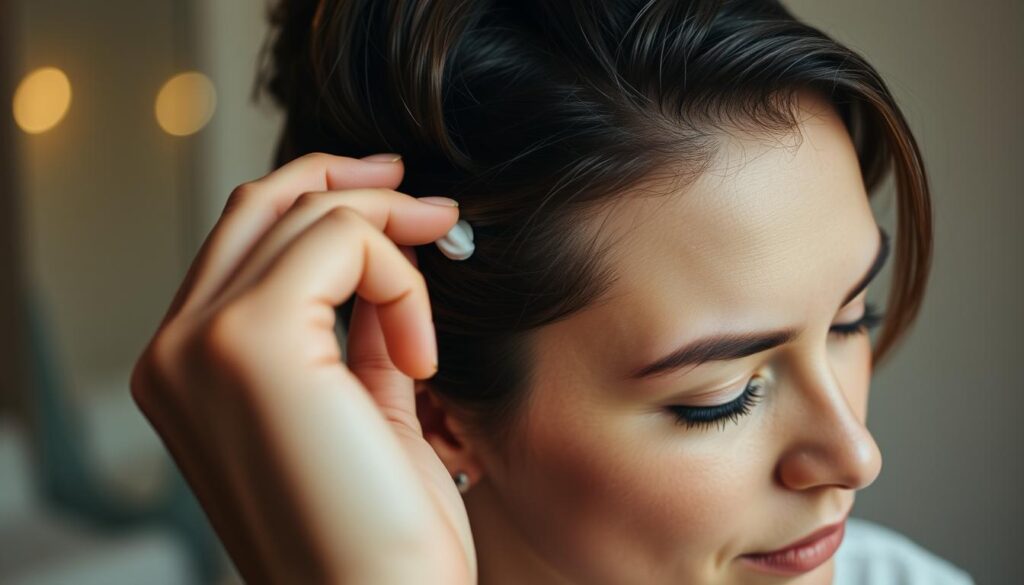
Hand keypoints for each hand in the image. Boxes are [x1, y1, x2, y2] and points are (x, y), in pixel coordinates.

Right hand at [130, 153, 474, 583]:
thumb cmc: (379, 532)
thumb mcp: (361, 409)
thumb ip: (355, 330)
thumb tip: (379, 255)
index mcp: (187, 371)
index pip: (244, 241)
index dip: (323, 203)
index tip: (400, 205)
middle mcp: (175, 352)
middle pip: (261, 205)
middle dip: (354, 186)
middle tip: (429, 207)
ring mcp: (201, 344)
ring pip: (308, 215)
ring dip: (393, 250)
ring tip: (425, 338)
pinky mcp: (250, 341)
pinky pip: (341, 242)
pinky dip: (401, 281)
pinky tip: (419, 358)